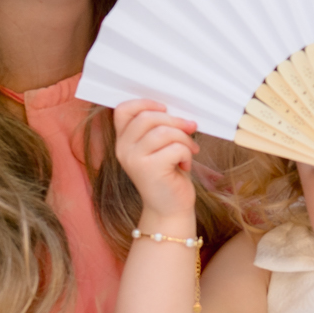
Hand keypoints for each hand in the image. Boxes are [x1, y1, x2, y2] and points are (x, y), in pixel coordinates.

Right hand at [110, 99, 198, 228]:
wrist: (170, 209)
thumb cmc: (168, 175)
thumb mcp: (160, 147)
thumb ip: (160, 128)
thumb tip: (179, 111)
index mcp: (123, 140)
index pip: (123, 110)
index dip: (145, 103)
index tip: (166, 109)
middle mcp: (123, 149)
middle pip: (148, 117)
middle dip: (175, 121)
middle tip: (190, 130)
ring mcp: (134, 159)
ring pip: (163, 131)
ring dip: (183, 138)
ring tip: (188, 150)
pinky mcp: (149, 169)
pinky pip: (175, 147)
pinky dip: (186, 153)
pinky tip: (185, 164)